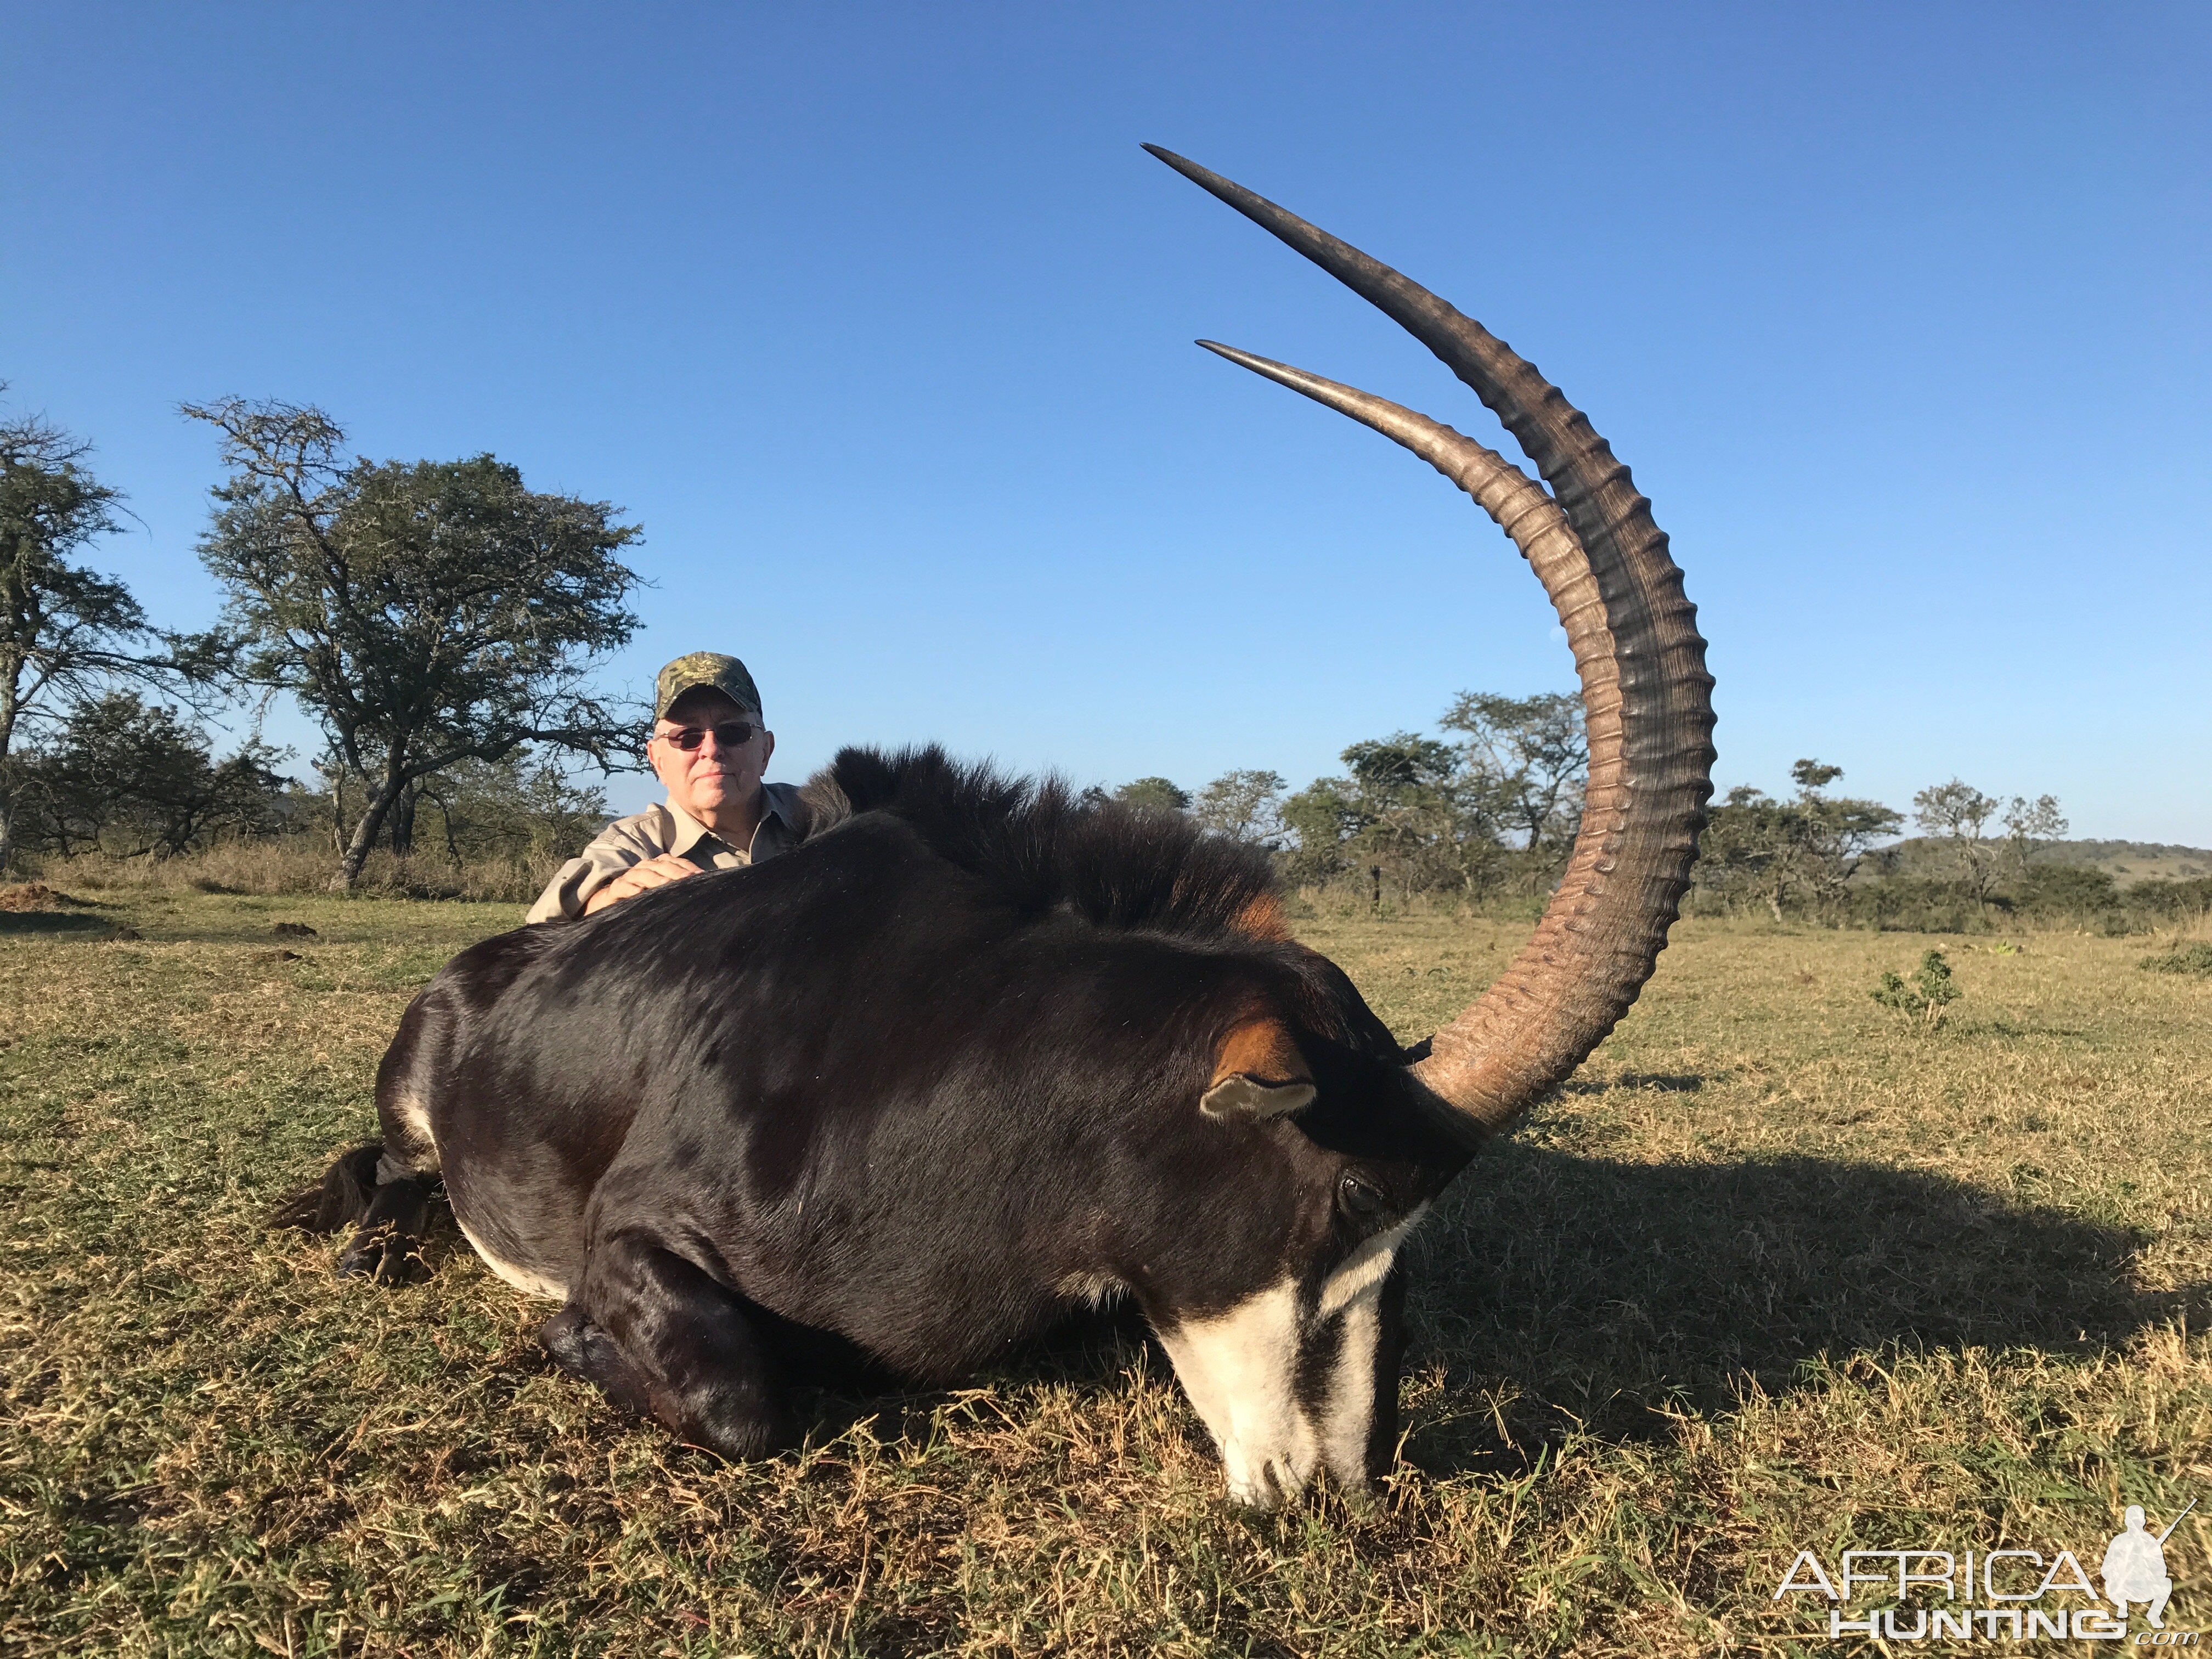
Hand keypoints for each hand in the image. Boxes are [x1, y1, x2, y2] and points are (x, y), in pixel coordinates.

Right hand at [582, 852, 702, 914]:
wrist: (614, 898)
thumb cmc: (644, 893)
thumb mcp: (661, 888)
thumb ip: (677, 886)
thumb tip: (704, 890)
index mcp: (658, 865)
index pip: (676, 862)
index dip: (689, 868)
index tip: (703, 876)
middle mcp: (645, 867)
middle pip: (663, 866)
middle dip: (677, 872)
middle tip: (689, 879)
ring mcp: (631, 876)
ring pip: (644, 874)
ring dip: (656, 879)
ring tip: (667, 884)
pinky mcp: (617, 887)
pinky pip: (624, 886)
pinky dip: (631, 888)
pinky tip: (638, 892)